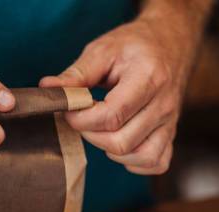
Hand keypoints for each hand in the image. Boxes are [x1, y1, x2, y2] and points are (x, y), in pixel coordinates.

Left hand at [40, 15, 195, 174]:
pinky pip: (156, 162)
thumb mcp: (103, 50)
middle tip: (82, 118)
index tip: (68, 110)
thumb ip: (76, 74)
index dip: (82, 119)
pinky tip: (121, 144)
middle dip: (92, 135)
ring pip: (141, 157)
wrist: (170, 42)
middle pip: (122, 142)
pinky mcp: (171, 133)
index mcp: (148, 78)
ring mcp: (170, 122)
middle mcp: (164, 104)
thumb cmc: (134, 46)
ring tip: (101, 130)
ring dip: (111, 150)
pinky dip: (135, 162)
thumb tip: (47, 89)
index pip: (112, 116)